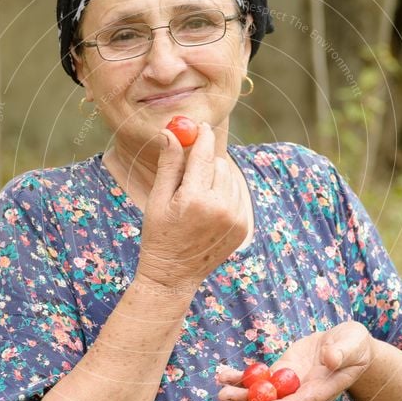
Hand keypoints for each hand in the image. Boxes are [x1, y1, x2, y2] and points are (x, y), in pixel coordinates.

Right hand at [136, 123, 247, 289]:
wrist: (173, 275)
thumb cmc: (159, 235)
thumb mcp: (158, 200)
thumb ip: (169, 165)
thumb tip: (170, 133)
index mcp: (195, 199)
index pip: (203, 155)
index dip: (202, 136)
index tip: (201, 125)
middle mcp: (220, 207)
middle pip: (219, 164)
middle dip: (205, 161)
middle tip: (191, 165)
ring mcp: (235, 218)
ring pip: (229, 179)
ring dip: (215, 178)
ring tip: (195, 197)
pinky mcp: (242, 227)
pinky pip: (236, 196)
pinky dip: (224, 195)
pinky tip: (207, 209)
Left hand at [217, 322, 375, 400]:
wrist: (346, 343)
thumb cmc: (354, 345)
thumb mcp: (353, 345)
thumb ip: (342, 353)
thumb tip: (331, 358)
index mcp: (323, 390)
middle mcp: (303, 392)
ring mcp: (289, 383)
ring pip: (264, 394)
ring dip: (243, 396)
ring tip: (222, 395)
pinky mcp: (280, 371)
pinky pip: (259, 378)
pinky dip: (241, 378)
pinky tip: (224, 376)